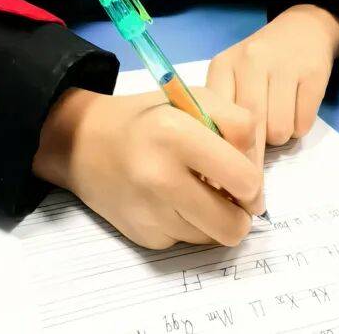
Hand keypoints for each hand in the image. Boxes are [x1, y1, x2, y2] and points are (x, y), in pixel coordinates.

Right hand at [33, 87, 262, 249]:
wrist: (83, 143)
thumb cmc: (147, 117)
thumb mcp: (191, 98)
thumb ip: (235, 123)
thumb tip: (255, 175)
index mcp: (175, 134)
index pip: (245, 176)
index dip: (253, 175)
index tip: (241, 168)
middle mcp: (160, 177)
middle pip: (235, 223)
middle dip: (242, 209)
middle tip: (233, 192)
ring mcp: (150, 212)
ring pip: (215, 237)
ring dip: (217, 217)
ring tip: (200, 191)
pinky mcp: (145, 236)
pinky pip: (189, 240)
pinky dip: (190, 223)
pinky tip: (172, 200)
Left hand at [206, 5, 338, 195]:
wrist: (302, 29)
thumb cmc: (259, 64)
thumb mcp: (232, 78)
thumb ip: (222, 112)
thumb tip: (216, 166)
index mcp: (222, 66)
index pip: (217, 118)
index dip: (223, 152)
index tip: (225, 178)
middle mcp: (249, 62)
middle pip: (249, 129)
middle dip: (252, 158)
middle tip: (254, 176)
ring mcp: (283, 66)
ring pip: (278, 132)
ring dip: (279, 138)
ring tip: (276, 118)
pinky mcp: (313, 74)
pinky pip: (303, 124)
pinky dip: (299, 127)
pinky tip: (295, 107)